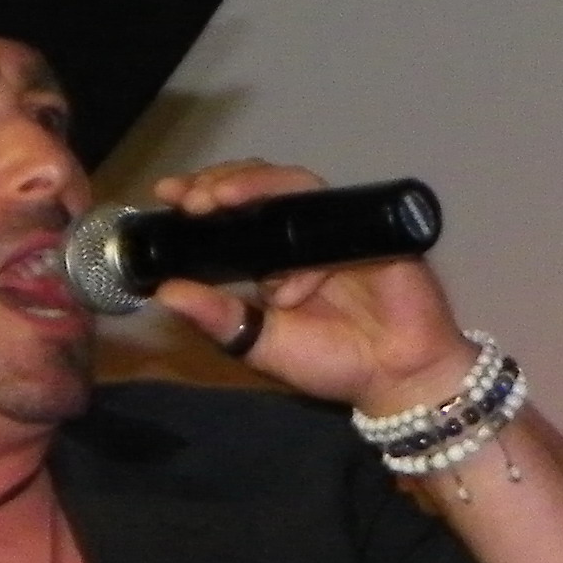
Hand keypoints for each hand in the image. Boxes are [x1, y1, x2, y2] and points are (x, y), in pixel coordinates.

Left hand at [145, 160, 473, 416]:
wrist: (397, 379)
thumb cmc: (334, 363)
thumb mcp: (260, 345)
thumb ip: (217, 319)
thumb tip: (165, 292)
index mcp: (272, 256)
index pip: (234, 210)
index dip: (202, 194)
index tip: (167, 194)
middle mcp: (301, 235)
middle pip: (259, 185)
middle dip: (219, 182)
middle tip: (189, 198)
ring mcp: (336, 229)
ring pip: (292, 184)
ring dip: (252, 187)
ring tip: (218, 202)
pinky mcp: (370, 231)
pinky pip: (334, 214)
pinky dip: (303, 234)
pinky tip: (282, 267)